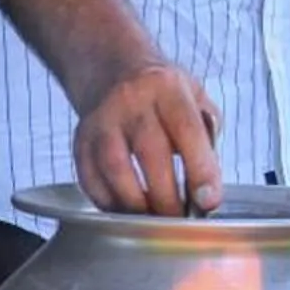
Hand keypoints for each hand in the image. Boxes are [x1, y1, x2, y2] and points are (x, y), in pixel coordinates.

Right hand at [72, 60, 222, 214]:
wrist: (111, 68)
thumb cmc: (161, 92)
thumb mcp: (194, 96)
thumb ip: (207, 136)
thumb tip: (208, 189)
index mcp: (166, 87)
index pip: (187, 130)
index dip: (200, 169)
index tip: (209, 201)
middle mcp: (131, 100)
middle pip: (151, 154)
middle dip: (168, 197)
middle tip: (180, 221)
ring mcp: (101, 120)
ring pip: (116, 170)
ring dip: (136, 204)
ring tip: (153, 221)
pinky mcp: (80, 139)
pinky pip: (90, 179)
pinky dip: (109, 203)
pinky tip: (126, 211)